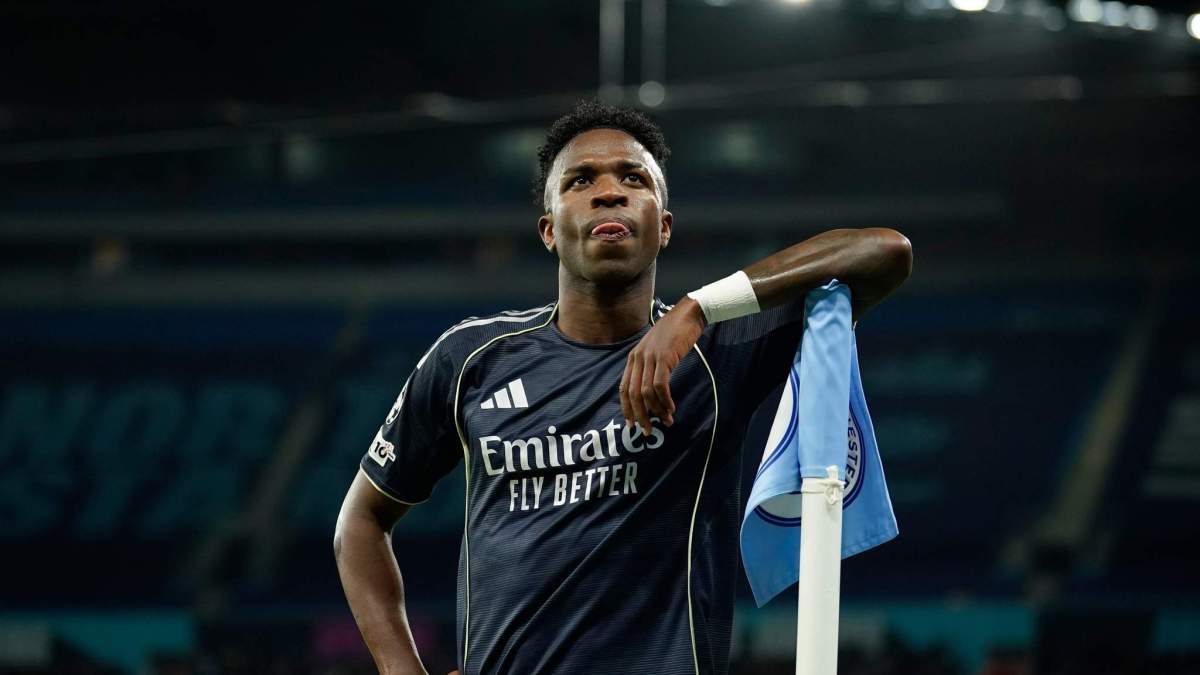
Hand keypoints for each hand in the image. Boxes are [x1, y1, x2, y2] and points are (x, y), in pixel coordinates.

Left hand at [620, 297, 705, 433]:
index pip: (623, 388)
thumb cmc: (675, 333)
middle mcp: (638, 358)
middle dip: (640, 415)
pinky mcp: (664, 358)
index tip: (632, 424)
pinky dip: (665, 400)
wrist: (688, 314)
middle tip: (648, 431)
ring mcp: (650, 358)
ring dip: (657, 411)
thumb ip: (650, 367)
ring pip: (647, 392)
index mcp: (633, 357)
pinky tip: (671, 407)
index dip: (626, 408)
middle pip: (633, 394)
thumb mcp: (656, 350)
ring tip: (667, 421)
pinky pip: (660, 385)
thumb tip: (651, 393)